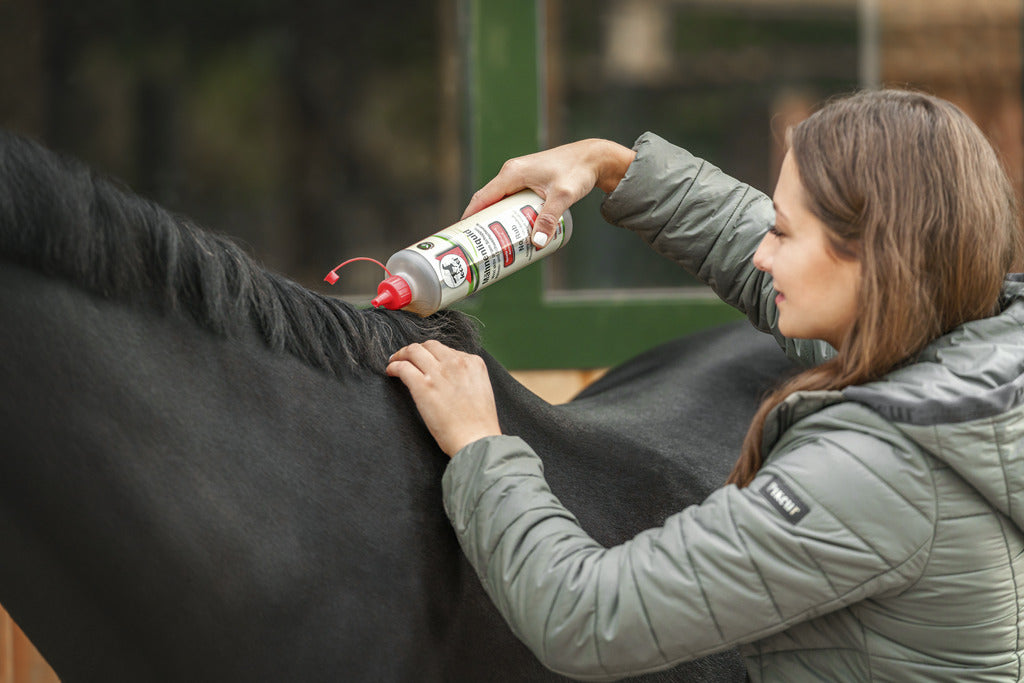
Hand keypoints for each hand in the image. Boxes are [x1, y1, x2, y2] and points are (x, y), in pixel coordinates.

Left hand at [386, 340, 501, 456]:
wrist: (476, 439)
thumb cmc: (480, 423)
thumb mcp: (482, 390)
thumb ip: (467, 378)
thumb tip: (450, 378)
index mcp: (473, 362)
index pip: (447, 350)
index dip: (433, 355)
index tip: (426, 361)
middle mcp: (456, 362)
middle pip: (429, 345)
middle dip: (417, 350)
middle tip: (407, 357)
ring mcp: (438, 372)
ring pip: (414, 351)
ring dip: (401, 354)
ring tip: (394, 361)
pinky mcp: (422, 385)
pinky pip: (402, 367)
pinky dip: (394, 366)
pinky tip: (391, 371)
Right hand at [462, 138, 635, 247]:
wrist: (593, 158)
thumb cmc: (577, 172)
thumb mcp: (562, 197)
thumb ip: (549, 219)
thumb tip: (536, 242)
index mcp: (512, 173)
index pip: (483, 197)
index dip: (469, 216)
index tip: (460, 235)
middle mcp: (512, 173)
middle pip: (488, 201)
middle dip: (481, 223)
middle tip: (477, 246)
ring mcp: (520, 176)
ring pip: (500, 202)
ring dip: (495, 220)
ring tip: (492, 243)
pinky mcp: (529, 181)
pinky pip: (511, 200)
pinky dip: (507, 215)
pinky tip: (511, 230)